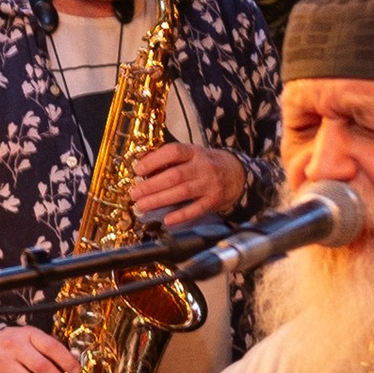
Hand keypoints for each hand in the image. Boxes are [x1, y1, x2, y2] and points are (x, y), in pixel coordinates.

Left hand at [130, 140, 245, 226]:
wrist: (239, 174)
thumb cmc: (208, 164)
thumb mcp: (193, 154)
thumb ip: (172, 160)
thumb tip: (143, 166)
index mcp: (195, 152)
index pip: (173, 152)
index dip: (154, 160)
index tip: (138, 170)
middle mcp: (202, 167)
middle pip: (174, 175)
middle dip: (152, 185)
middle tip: (134, 193)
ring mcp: (209, 185)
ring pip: (182, 192)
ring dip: (159, 200)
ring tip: (142, 206)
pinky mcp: (214, 201)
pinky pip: (196, 209)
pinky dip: (181, 216)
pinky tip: (167, 220)